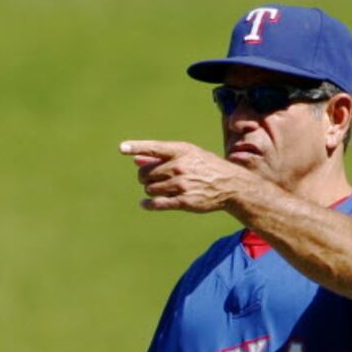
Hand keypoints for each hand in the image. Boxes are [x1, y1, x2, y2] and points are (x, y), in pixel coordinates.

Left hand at [120, 140, 251, 213]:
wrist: (229, 185)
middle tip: (151, 179)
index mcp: (181, 151)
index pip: (154, 147)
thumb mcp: (188, 155)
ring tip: (160, 188)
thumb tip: (136, 160)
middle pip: (146, 173)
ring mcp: (181, 184)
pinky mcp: (183, 201)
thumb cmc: (205, 167)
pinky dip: (148, 204)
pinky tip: (145, 204)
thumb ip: (161, 157)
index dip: (136, 147)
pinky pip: (157, 203)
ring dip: (150, 190)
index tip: (122, 148)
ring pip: (149, 189)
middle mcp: (180, 166)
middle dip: (145, 177)